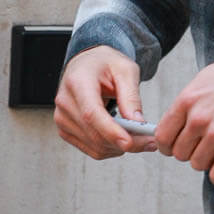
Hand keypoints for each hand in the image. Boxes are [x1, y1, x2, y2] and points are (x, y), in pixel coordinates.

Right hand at [54, 45, 156, 159]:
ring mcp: (62, 118)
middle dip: (125, 142)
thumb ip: (131, 96)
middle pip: (94, 134)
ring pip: (95, 147)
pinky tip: (123, 137)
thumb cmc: (106, 64)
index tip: (129, 142)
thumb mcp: (126, 70)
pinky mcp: (66, 130)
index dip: (110, 131)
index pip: (91, 113)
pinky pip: (91, 149)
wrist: (87, 64)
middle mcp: (65, 102)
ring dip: (120, 147)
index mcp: (78, 81)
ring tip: (140, 138)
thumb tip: (137, 123)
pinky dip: (111, 149)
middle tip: (150, 141)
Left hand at [155, 60, 213, 185]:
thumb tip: (173, 121)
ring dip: (206, 160)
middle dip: (189, 151)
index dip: (167, 144)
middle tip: (202, 144)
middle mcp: (198, 120)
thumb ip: (186, 101)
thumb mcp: (204, 79)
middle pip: (179, 153)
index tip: (173, 146)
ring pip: (197, 164)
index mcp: (187, 101)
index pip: (162, 135)